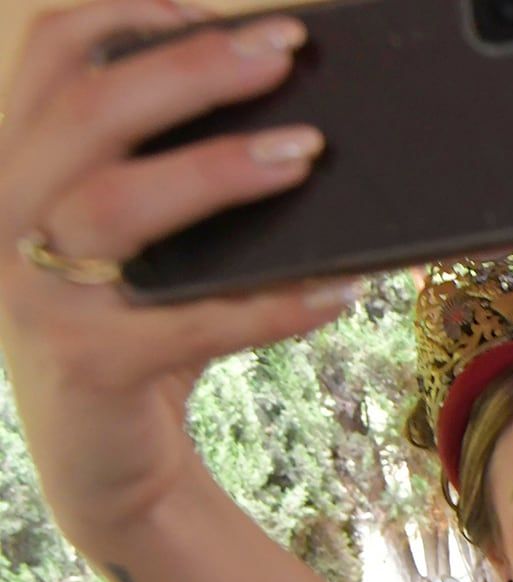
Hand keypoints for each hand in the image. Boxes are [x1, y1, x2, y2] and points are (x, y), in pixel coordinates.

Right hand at [0, 5, 353, 514]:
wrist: (110, 465)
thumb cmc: (143, 331)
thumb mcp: (151, 245)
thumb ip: (183, 181)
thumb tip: (300, 121)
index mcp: (28, 169)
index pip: (53, 59)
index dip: (125, 17)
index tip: (209, 6)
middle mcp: (14, 217)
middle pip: (85, 112)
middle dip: (189, 70)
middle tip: (282, 52)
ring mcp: (39, 293)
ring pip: (114, 204)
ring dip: (215, 169)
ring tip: (307, 152)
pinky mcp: (87, 365)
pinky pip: (185, 324)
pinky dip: (269, 305)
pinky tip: (339, 290)